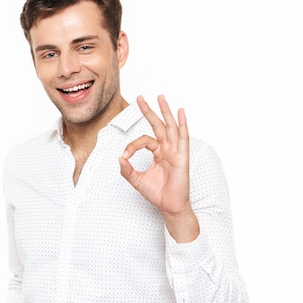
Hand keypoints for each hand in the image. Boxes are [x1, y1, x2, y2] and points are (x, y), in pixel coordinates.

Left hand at [119, 95, 198, 241]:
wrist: (169, 206)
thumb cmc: (157, 193)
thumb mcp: (137, 180)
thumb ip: (127, 170)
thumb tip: (119, 158)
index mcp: (158, 153)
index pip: (144, 140)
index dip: (132, 145)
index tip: (125, 156)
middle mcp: (167, 149)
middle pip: (158, 125)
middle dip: (149, 111)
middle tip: (140, 98)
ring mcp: (175, 151)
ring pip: (170, 127)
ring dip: (165, 111)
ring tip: (160, 97)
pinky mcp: (182, 156)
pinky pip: (183, 137)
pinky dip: (182, 124)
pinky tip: (180, 112)